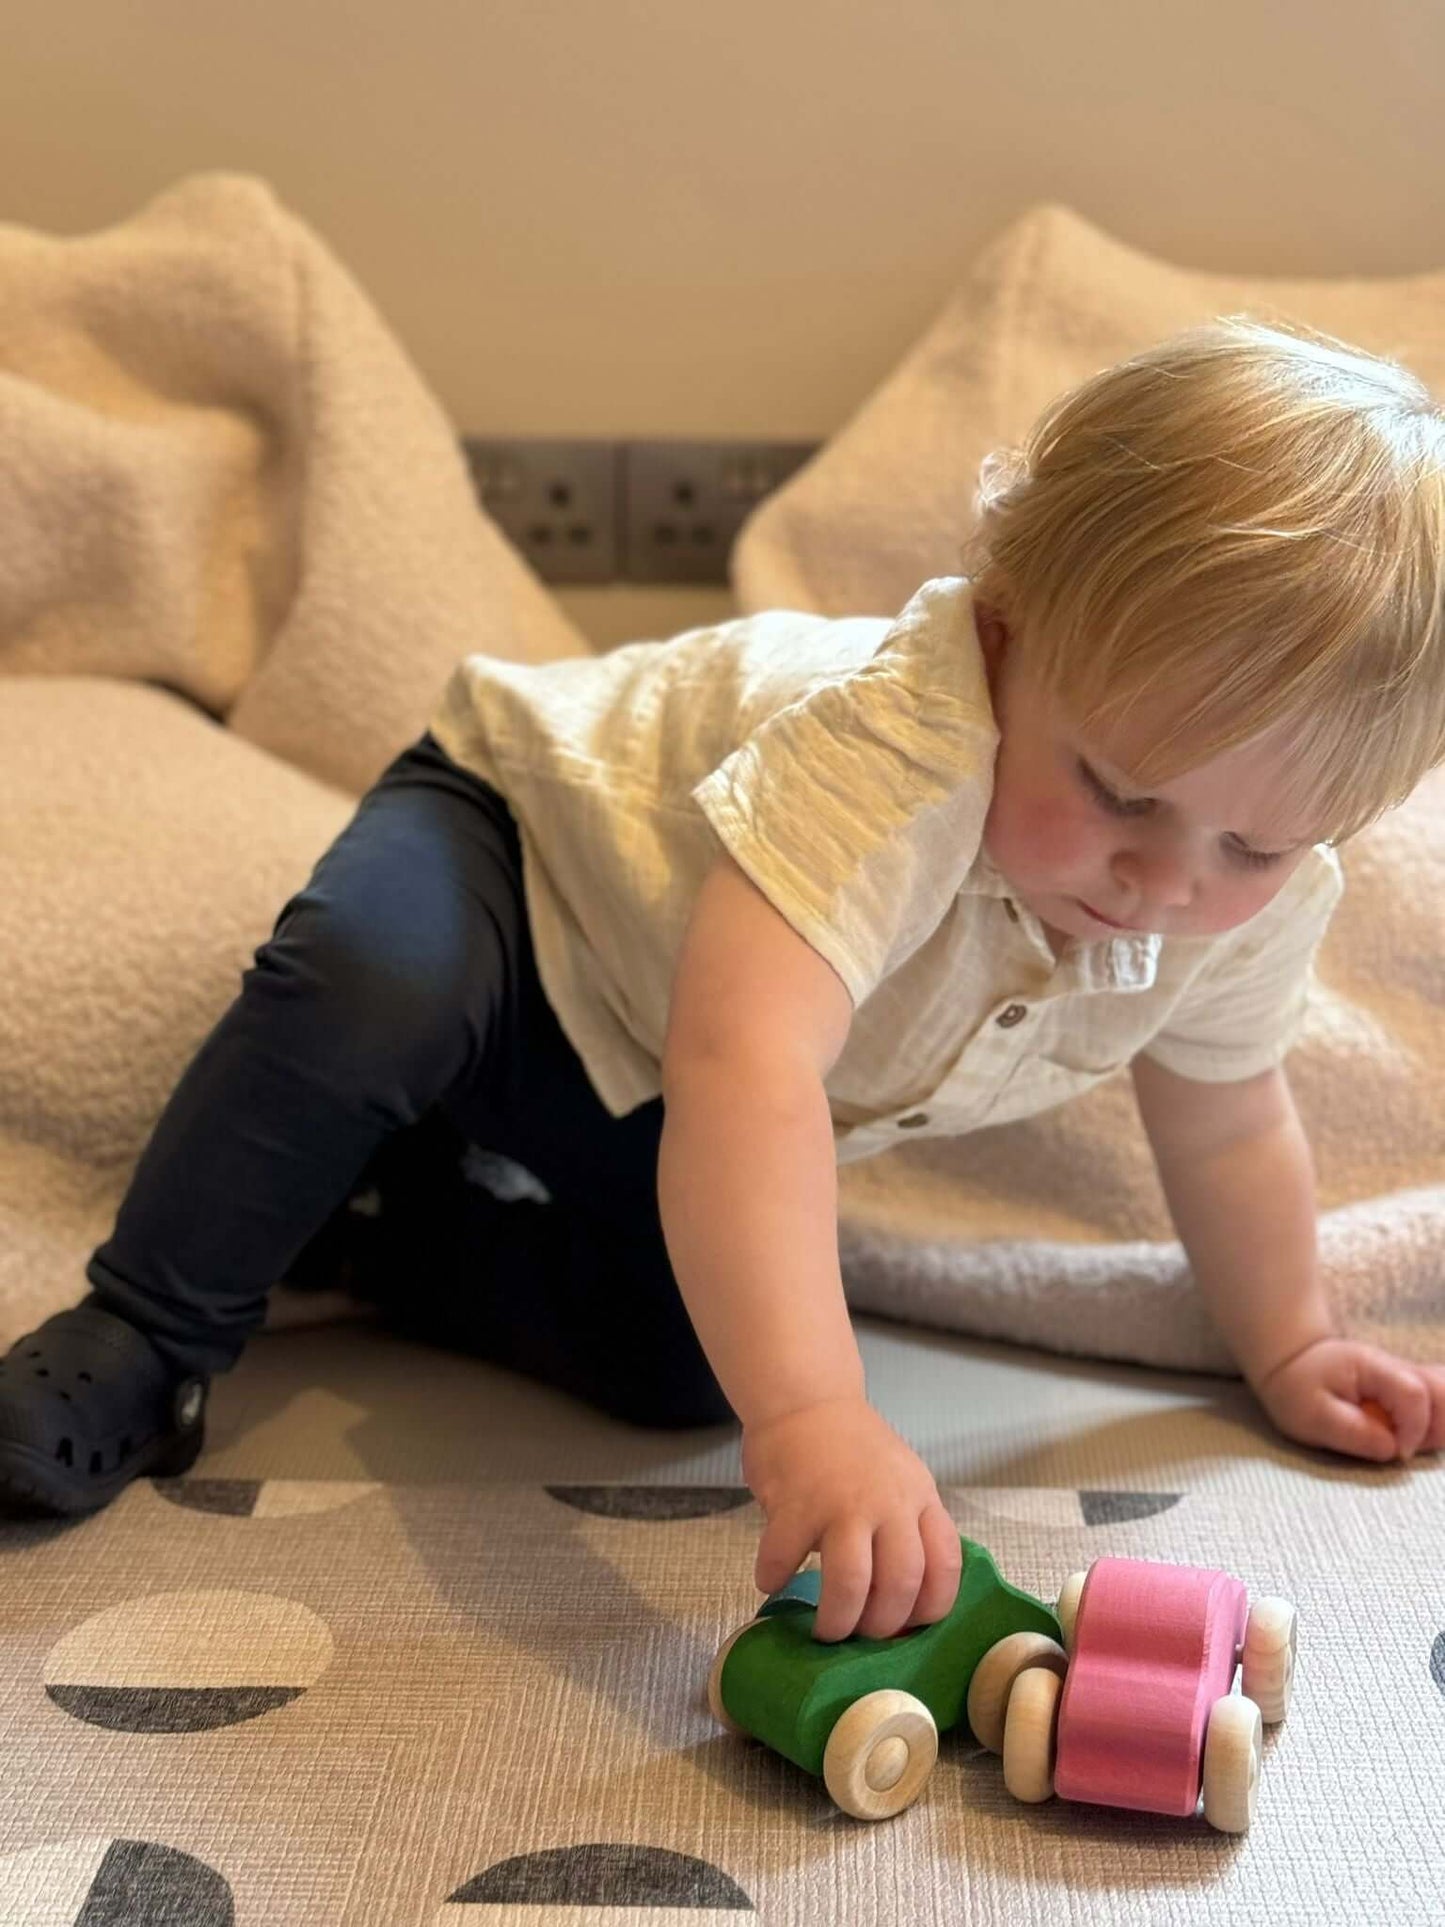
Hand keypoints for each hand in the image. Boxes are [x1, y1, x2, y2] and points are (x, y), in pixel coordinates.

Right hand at [740, 1394, 961, 1641]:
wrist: (805, 1397)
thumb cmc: (851, 1445)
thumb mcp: (900, 1478)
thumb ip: (905, 1526)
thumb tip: (899, 1600)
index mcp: (919, 1497)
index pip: (945, 1565)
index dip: (930, 1608)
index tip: (908, 1626)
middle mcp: (888, 1502)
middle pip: (900, 1584)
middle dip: (880, 1626)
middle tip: (860, 1634)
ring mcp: (841, 1502)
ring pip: (851, 1582)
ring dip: (837, 1619)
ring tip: (825, 1630)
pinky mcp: (795, 1503)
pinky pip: (785, 1558)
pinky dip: (774, 1578)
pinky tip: (771, 1580)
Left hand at [1253, 1336, 1444, 1461]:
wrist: (1291, 1365)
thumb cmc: (1297, 1389)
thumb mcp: (1311, 1415)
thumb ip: (1352, 1432)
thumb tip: (1392, 1449)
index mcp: (1373, 1367)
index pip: (1413, 1393)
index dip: (1414, 1428)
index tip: (1398, 1453)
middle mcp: (1396, 1369)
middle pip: (1442, 1392)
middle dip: (1436, 1428)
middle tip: (1406, 1450)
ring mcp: (1404, 1379)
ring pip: (1444, 1399)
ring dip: (1436, 1428)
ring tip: (1405, 1444)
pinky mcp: (1406, 1393)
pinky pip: (1437, 1406)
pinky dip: (1433, 1426)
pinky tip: (1412, 1438)